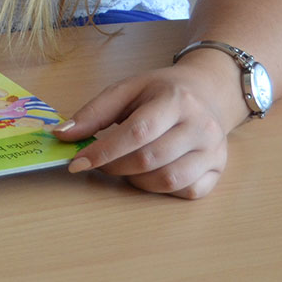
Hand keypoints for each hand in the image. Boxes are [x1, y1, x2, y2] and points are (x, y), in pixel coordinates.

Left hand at [51, 56, 248, 198]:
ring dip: (137, 181)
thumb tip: (61, 135)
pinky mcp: (220, 169)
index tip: (77, 162)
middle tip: (100, 164)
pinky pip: (188, 192)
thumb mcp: (126, 89)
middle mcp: (201, 126)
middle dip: (115, 167)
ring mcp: (214, 150)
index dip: (104, 151)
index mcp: (175, 99)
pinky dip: (162, 190)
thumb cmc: (160, 91)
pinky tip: (149, 175)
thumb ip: (94, 112)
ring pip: (169, 180)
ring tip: (125, 167)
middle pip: (150, 159)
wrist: (207, 92)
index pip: (137, 132)